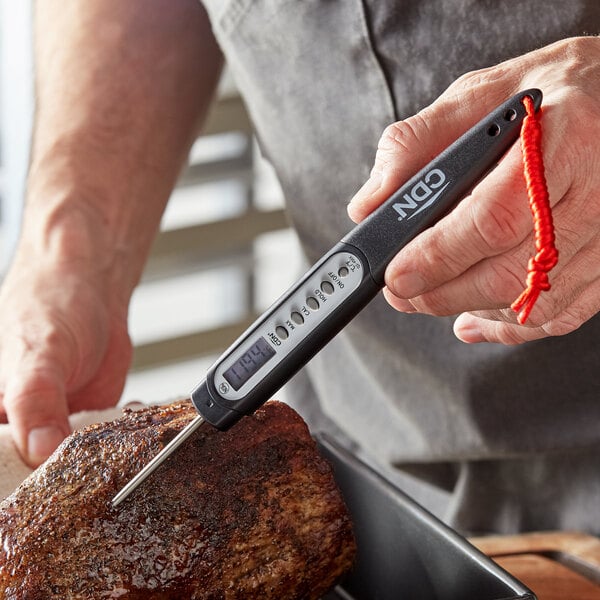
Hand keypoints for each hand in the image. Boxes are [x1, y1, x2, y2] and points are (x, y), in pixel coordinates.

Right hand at [0, 249, 131, 466]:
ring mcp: (55, 424)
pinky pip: (100, 442)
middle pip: (33, 474)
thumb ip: (36, 401)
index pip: (1, 465)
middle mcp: (18, 425)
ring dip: (95, 459)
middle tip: (87, 472)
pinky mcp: (86, 419)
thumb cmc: (50, 306)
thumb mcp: (40, 353)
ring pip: (71, 462)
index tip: (47, 496)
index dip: (19, 486)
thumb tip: (38, 450)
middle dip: (62, 479)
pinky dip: (117, 439)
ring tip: (110, 450)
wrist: (91, 288)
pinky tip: (126, 429)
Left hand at [347, 36, 599, 343]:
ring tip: (431, 295)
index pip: (494, 216)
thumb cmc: (551, 93)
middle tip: (402, 291)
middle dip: (443, 293)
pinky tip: (475, 316)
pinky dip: (509, 324)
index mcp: (563, 141)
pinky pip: (561, 313)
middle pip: (511, 272)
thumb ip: (416, 144)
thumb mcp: (480, 94)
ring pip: (534, 303)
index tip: (397, 274)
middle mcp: (598, 193)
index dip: (440, 255)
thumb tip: (369, 204)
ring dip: (470, 308)